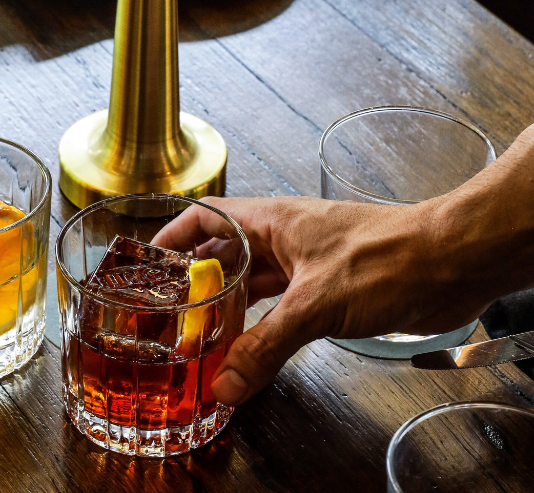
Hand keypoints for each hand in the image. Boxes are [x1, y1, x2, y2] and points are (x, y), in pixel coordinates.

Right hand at [154, 195, 493, 405]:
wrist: (451, 264)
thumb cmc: (390, 256)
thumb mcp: (315, 302)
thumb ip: (266, 344)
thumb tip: (226, 382)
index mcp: (272, 221)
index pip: (205, 217)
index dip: (172, 237)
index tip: (148, 264)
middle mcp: (283, 239)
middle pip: (223, 254)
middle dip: (195, 282)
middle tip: (169, 313)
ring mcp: (305, 264)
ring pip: (252, 284)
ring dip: (227, 307)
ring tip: (199, 335)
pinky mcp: (326, 290)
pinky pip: (279, 308)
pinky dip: (260, 326)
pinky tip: (247, 347)